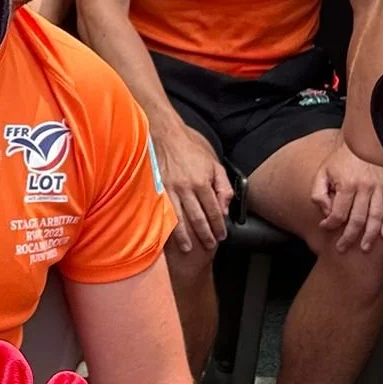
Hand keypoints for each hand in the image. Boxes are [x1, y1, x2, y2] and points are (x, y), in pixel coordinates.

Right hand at [155, 122, 231, 254]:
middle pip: (197, 218)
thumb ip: (223, 186)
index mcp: (201, 182)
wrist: (167, 135)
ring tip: (188, 248)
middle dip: (205, 234)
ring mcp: (169, 189)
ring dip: (184, 236)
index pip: (214, 210)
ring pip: (178, 218)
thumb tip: (225, 208)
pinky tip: (168, 235)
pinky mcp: (157, 189)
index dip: (219, 225)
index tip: (222, 236)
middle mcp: (186, 188)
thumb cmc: (191, 148)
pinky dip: (166, 225)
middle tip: (209, 245)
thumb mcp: (214, 163)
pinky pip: (162, 211)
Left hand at [310, 133, 382, 253]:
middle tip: (342, 248)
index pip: (339, 212)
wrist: (360, 143)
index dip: (330, 223)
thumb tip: (325, 212)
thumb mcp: (321, 173)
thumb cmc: (339, 160)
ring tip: (365, 248)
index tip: (325, 227)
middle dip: (349, 237)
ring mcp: (378, 189)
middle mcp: (364, 188)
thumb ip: (318, 194)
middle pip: (358, 219)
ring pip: (376, 217)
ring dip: (370, 235)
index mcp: (347, 185)